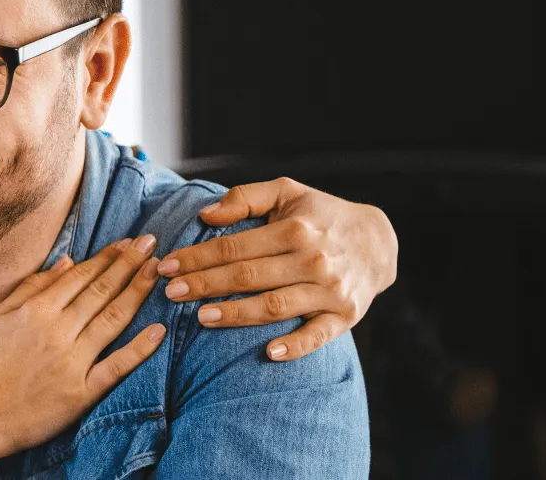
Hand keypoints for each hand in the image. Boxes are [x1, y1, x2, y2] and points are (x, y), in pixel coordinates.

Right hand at [0, 238, 166, 458]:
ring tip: (157, 272)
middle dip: (129, 264)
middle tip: (152, 244)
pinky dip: (139, 349)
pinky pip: (115, 366)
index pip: (79, 276)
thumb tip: (68, 262)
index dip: (107, 257)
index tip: (129, 243)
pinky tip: (159, 331)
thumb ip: (32, 286)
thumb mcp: (1, 316)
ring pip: (112, 320)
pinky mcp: (81, 392)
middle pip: (101, 292)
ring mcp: (71, 361)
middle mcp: (56, 331)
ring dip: (137, 293)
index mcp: (35, 311)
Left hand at [158, 177, 397, 360]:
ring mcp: (330, 291)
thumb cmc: (320, 215)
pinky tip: (268, 352)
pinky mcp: (345, 316)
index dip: (197, 257)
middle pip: (248, 276)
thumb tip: (206, 214)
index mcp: (295, 229)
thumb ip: (246, 197)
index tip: (166, 266)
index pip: (235, 247)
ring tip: (202, 317)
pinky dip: (295, 346)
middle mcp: (313, 260)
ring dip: (237, 314)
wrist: (379, 241)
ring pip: (275, 306)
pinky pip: (318, 336)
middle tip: (171, 293)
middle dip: (205, 285)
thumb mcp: (288, 192)